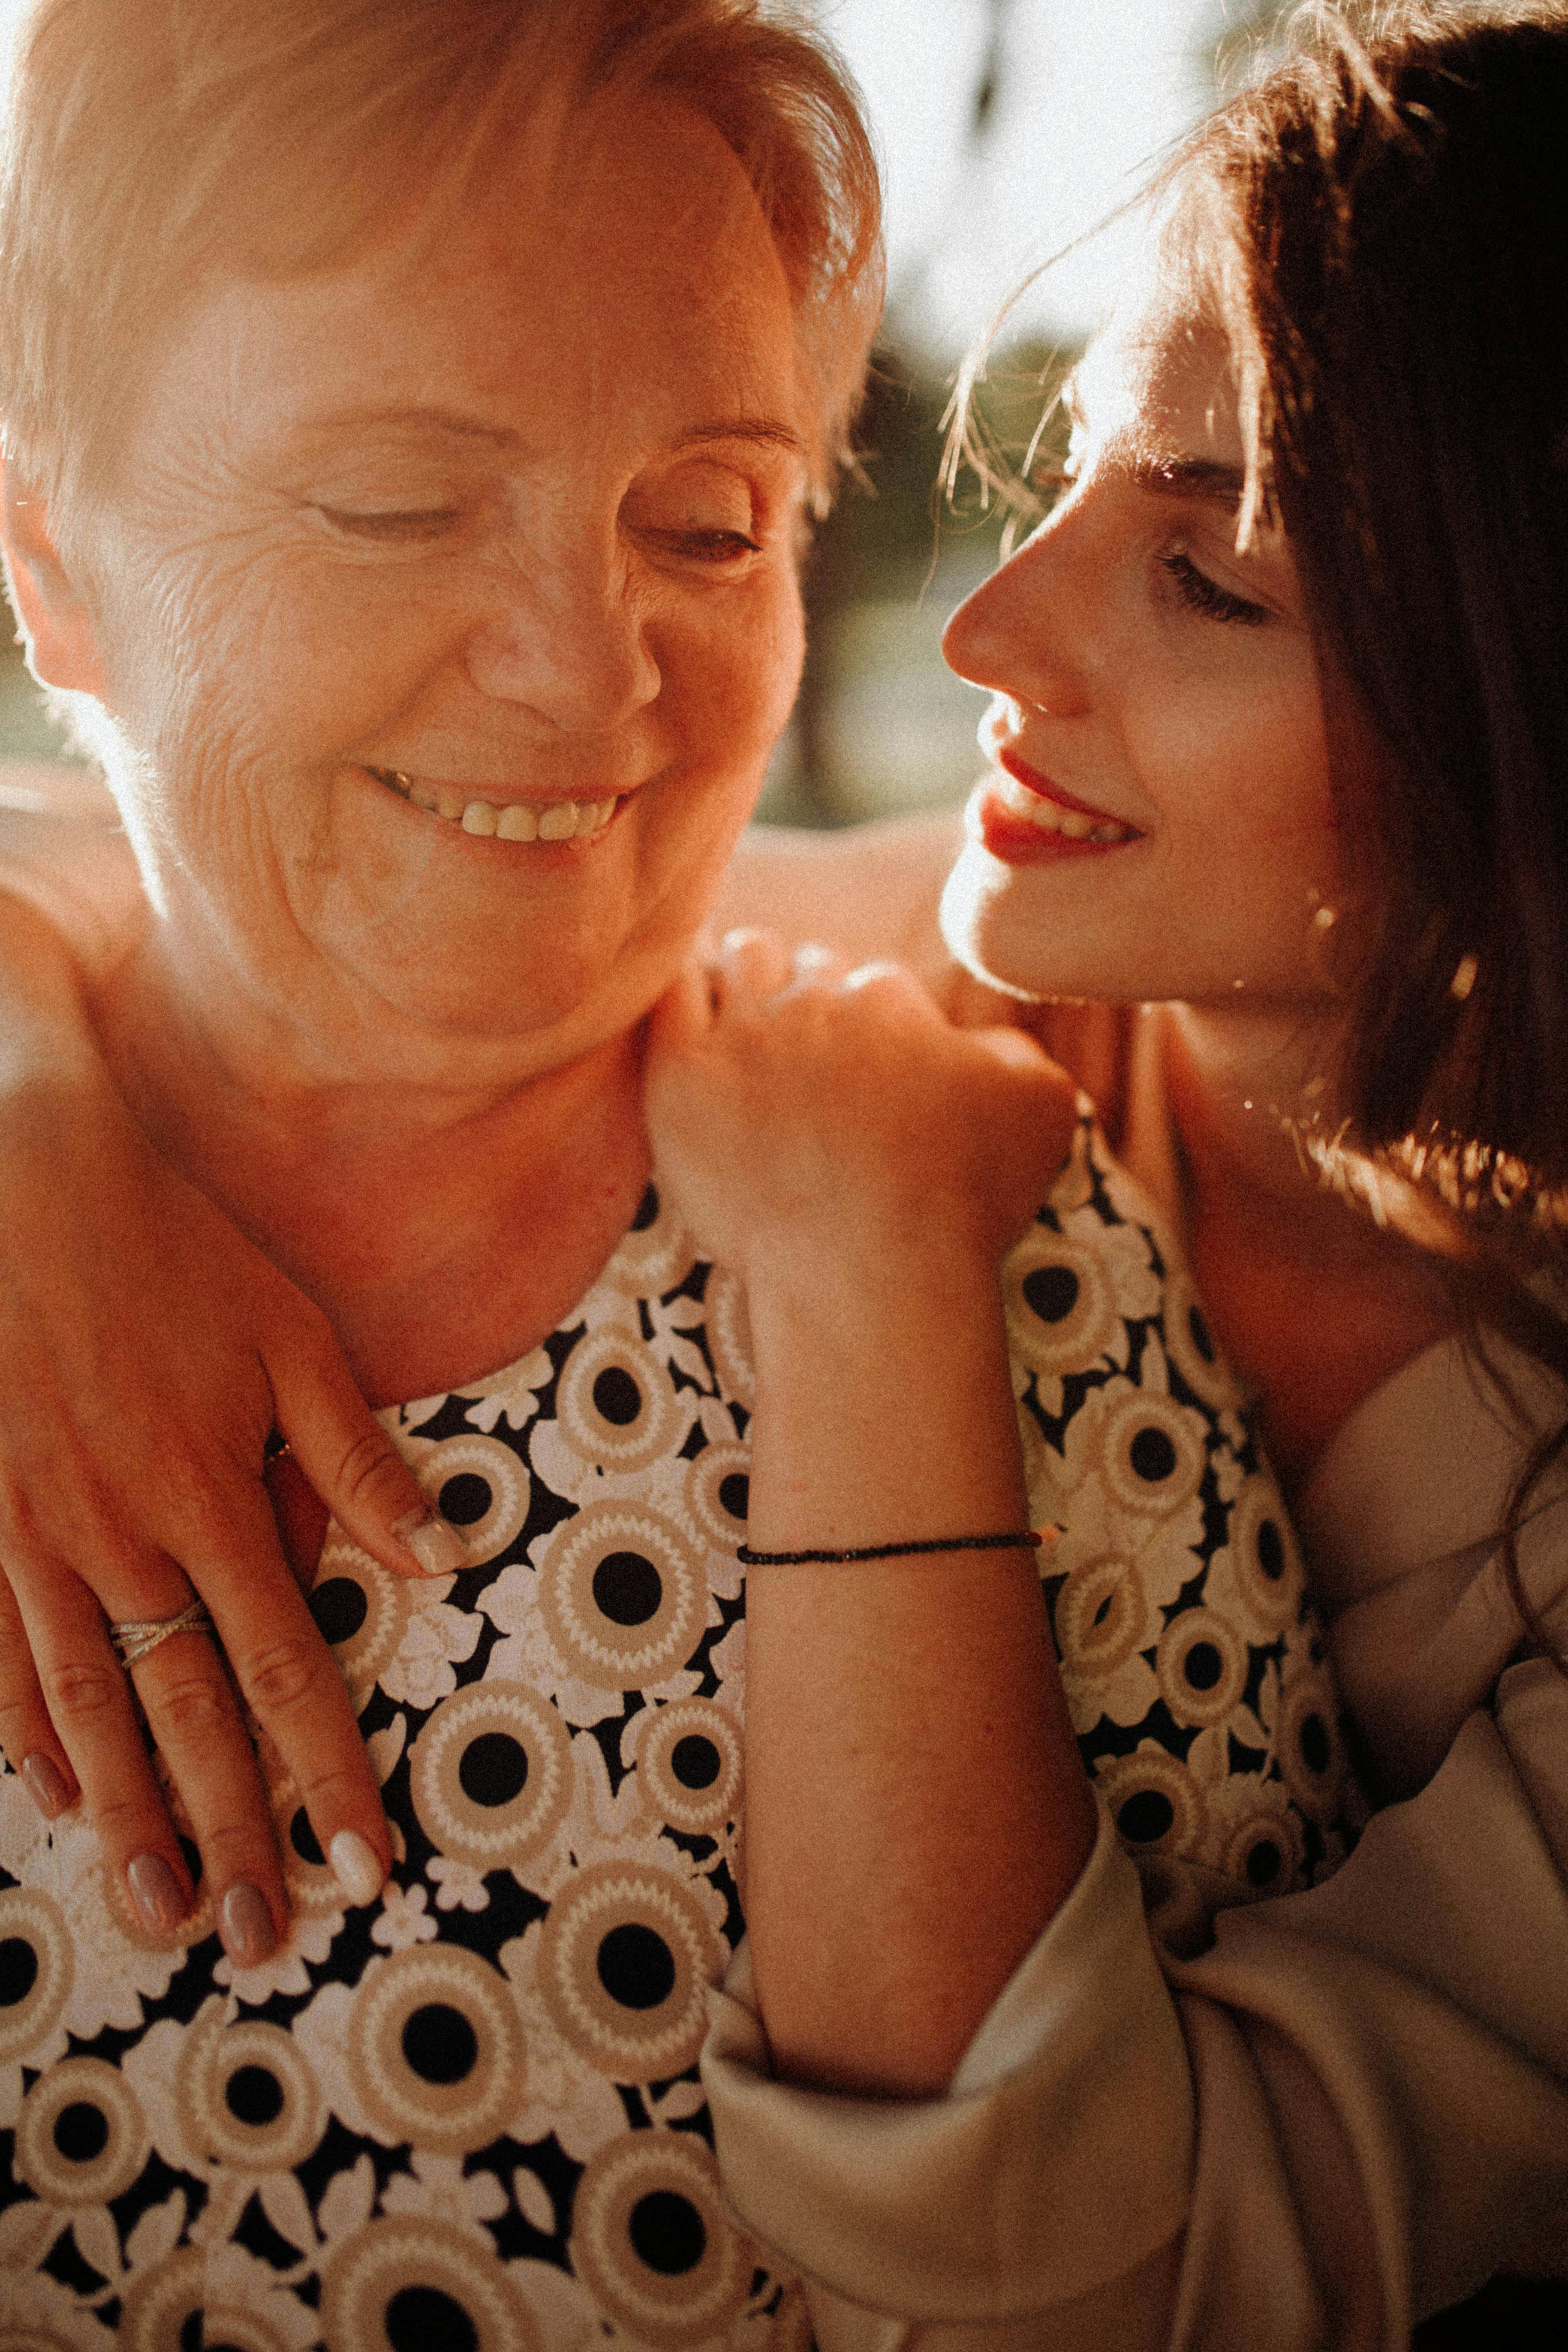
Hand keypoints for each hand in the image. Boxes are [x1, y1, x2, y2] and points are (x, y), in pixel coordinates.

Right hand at [0, 1058, 463, 1962]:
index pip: (287, 1669)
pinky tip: (53, 1799)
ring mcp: (34, 1536)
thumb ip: (360, 1463)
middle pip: (189, 1717)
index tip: (364, 1863)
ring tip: (161, 1910)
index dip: (328, 1773)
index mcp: (213, 1497)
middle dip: (232, 1831)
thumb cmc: (175, 1254)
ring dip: (131, 1818)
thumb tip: (447, 1562)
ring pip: (90, 1708)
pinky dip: (25, 1734)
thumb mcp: (293, 1339)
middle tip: (258, 1937)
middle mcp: (124, 1539)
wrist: (24, 1182)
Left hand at [646, 929, 1076, 1294]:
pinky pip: (670, 990)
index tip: (871, 1072)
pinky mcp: (682, 1075)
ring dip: (751, 979)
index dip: (877, 1026)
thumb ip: (1018, 1053)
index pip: (876, 984)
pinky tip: (690, 1012)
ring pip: (742, 959)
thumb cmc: (960, 1205)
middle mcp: (815, 1002)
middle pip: (806, 968)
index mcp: (892, 1001)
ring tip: (753, 1029)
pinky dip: (682, 986)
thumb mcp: (1041, 1111)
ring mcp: (744, 1035)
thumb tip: (980, 1040)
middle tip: (811, 1061)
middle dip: (812, 1001)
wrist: (872, 1274)